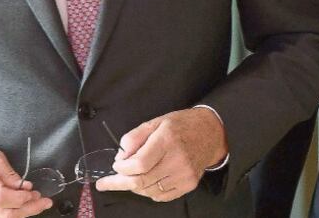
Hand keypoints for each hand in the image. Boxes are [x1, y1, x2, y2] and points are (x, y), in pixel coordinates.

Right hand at [0, 139, 52, 216]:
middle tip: (42, 202)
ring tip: (32, 204)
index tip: (34, 192)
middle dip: (28, 209)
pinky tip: (15, 209)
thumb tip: (23, 186)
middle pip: (4, 213)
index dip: (22, 199)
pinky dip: (4, 216)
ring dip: (19, 214)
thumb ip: (7, 171)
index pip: (2, 197)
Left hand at [95, 107, 228, 201]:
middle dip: (120, 183)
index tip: (116, 165)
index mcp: (167, 140)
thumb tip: (121, 155)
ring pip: (149, 191)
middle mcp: (177, 159)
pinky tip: (147, 181)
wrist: (211, 133)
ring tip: (131, 177)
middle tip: (108, 182)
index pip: (139, 164)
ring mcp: (184, 174)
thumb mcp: (156, 122)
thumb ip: (135, 137)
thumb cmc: (182, 126)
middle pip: (142, 181)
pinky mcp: (188, 184)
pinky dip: (149, 191)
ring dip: (135, 186)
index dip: (122, 168)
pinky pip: (161, 196)